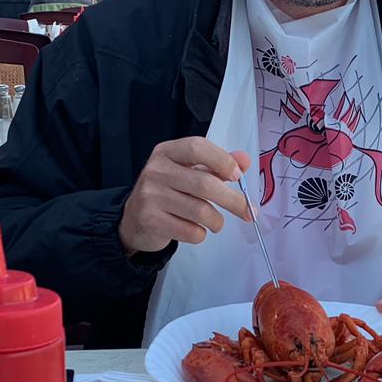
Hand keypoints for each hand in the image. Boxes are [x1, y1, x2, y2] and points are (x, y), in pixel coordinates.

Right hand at [119, 137, 252, 255]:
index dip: (222, 161)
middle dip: (233, 201)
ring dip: (217, 222)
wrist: (133, 219)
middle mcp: (156, 170)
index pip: (197, 147)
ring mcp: (151, 196)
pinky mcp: (150, 220)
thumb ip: (217, 165)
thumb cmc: (168, 192)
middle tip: (248, 211)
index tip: (237, 176)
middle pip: (204, 184)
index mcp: (167, 152)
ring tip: (216, 223)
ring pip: (201, 211)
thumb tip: (245, 160)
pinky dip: (200, 234)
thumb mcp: (189, 172)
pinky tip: (195, 230)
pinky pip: (190, 231)